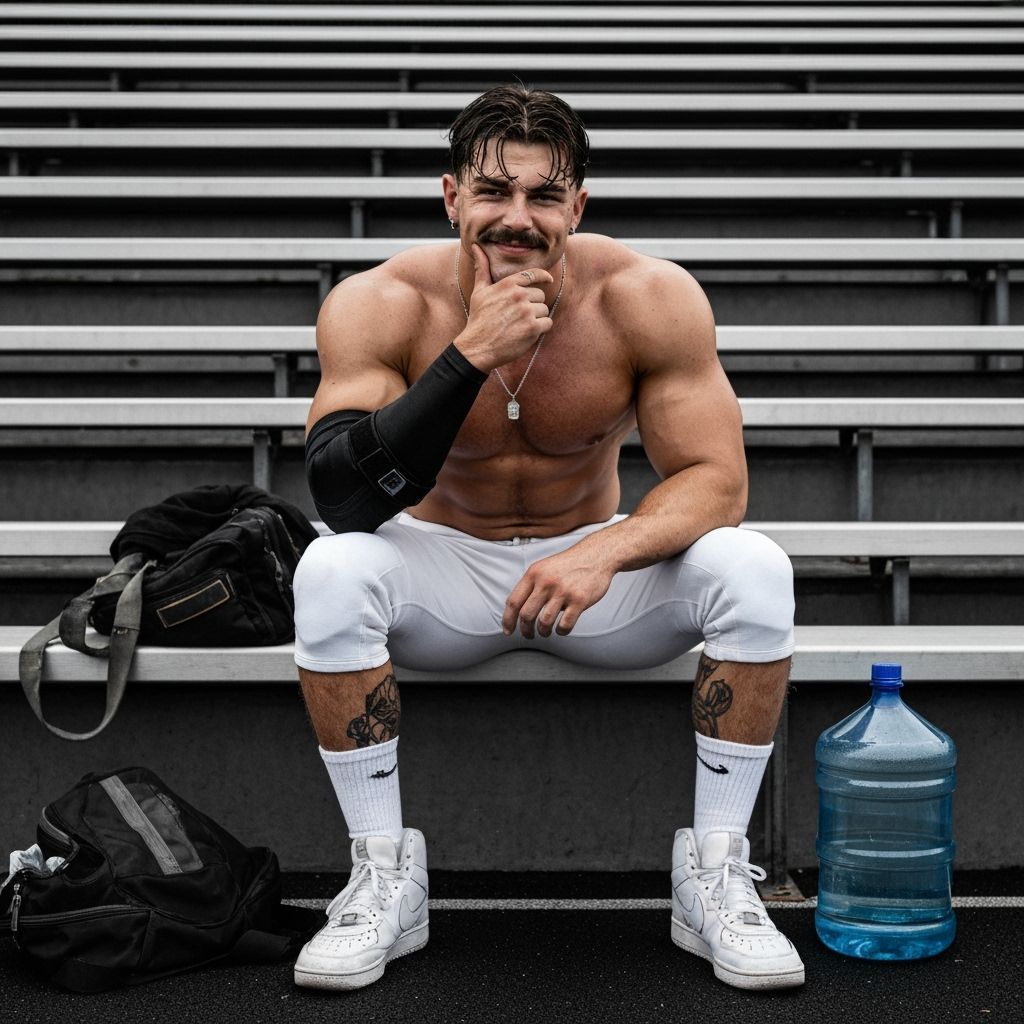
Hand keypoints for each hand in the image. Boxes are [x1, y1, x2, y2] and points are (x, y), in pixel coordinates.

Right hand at [456, 244, 554, 370]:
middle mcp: (518, 295)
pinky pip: (547, 323)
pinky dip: (540, 329)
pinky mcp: (532, 328)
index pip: (533, 274)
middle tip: (518, 317)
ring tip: (520, 325)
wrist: (477, 347)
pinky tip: (526, 333)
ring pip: (544, 310)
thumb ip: (482, 269)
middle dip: (533, 305)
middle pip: (540, 295)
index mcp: (508, 284)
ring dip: (537, 318)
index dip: (544, 277)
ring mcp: (526, 312)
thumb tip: (476, 247)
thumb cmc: (478, 319)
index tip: (549, 280)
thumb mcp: (479, 291)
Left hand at [502, 546, 614, 638]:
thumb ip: (531, 585)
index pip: (513, 601)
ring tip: (545, 632)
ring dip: (543, 632)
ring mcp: (563, 591)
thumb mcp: (544, 567)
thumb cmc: (569, 564)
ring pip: (544, 622)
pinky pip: (565, 624)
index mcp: (534, 573)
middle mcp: (546, 582)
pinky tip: (561, 628)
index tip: (508, 630)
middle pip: (526, 615)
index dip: (508, 620)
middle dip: (525, 630)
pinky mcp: (580, 600)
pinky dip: (561, 631)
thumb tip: (516, 608)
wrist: (596, 555)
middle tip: (528, 634)